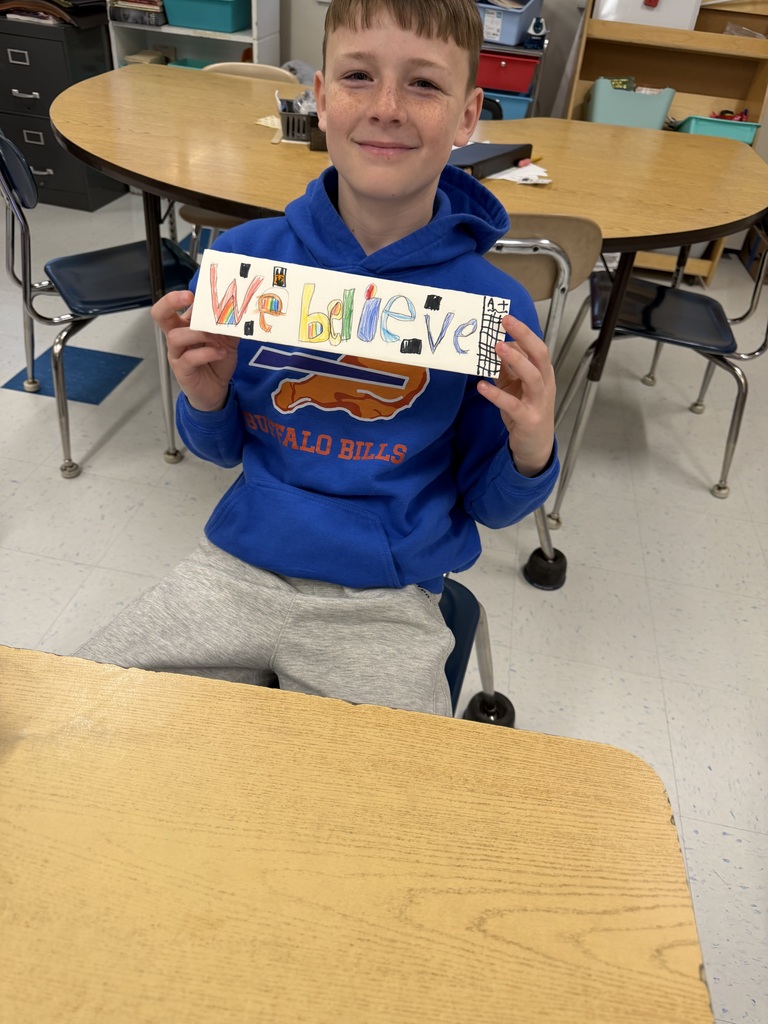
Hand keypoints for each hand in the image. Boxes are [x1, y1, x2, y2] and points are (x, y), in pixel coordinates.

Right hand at [152, 290, 239, 412]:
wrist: (216, 389)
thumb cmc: (217, 361)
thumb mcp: (227, 339)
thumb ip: (229, 325)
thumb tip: (237, 307)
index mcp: (185, 325)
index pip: (175, 305)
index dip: (181, 295)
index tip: (195, 292)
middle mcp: (177, 336)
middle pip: (160, 315)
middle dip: (170, 302)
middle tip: (188, 297)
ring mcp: (177, 353)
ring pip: (175, 336)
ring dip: (198, 334)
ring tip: (216, 339)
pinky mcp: (182, 370)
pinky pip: (188, 358)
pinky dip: (207, 353)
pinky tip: (220, 353)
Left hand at [477, 314, 554, 476]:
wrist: (535, 446)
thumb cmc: (525, 412)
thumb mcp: (515, 386)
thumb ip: (507, 368)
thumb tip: (495, 346)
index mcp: (543, 374)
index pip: (537, 347)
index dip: (523, 332)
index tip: (505, 317)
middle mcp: (545, 385)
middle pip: (540, 355)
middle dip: (524, 336)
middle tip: (505, 321)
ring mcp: (538, 402)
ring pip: (532, 376)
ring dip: (515, 360)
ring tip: (497, 347)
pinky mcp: (528, 419)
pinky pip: (512, 405)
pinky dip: (496, 395)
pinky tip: (481, 386)